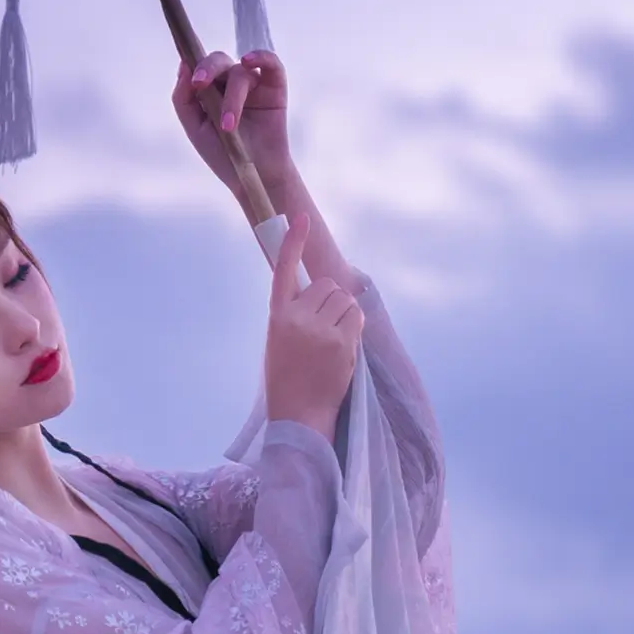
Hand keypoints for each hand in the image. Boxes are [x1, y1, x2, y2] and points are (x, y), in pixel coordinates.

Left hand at [171, 48, 294, 200]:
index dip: (193, 64)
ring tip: (229, 126)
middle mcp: (230, 83)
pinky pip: (271, 63)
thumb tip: (183, 66)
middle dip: (207, 69)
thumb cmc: (223, 154)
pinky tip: (249, 60)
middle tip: (200, 84)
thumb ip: (184, 99)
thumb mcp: (195, 129)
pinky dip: (261, 56)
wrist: (254, 177)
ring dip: (233, 98)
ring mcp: (253, 83)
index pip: (199, 66)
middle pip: (218, 62)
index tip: (188, 75)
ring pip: (239, 74)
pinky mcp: (275, 87)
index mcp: (210, 90)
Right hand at [261, 210, 361, 438]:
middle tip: (324, 325)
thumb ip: (296, 314)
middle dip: (331, 300)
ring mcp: (320, 330)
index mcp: (277, 316)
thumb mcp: (280, 341)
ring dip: (345, 313)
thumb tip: (325, 292)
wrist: (298, 416)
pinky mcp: (342, 343)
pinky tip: (343, 346)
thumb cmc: (288, 379)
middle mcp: (297, 318)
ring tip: (333, 339)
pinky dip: (354, 326)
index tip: (301, 217)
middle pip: (326, 285)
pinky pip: (357, 317)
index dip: (292, 242)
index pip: (284, 269)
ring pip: (345, 299)